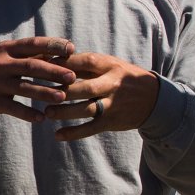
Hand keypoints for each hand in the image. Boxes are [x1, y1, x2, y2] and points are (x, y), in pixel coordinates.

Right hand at [0, 36, 77, 121]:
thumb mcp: (1, 55)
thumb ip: (26, 55)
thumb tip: (58, 53)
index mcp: (6, 49)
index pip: (33, 44)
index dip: (53, 45)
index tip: (72, 49)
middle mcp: (1, 64)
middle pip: (32, 66)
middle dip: (54, 71)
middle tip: (73, 77)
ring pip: (24, 87)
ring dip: (44, 92)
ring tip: (62, 98)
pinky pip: (12, 108)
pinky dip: (27, 113)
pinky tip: (41, 118)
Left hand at [43, 51, 160, 141]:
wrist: (154, 99)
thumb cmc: (122, 78)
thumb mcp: (109, 65)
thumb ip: (84, 64)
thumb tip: (52, 59)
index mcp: (110, 66)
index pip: (85, 62)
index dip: (64, 64)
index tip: (43, 65)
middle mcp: (112, 84)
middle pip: (85, 87)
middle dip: (62, 90)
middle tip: (40, 91)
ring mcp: (113, 104)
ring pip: (87, 109)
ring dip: (65, 112)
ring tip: (47, 112)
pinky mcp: (112, 121)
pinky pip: (91, 128)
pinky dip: (74, 133)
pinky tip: (58, 135)